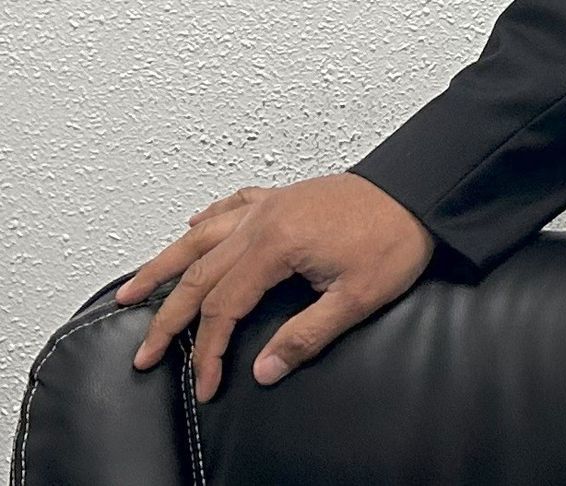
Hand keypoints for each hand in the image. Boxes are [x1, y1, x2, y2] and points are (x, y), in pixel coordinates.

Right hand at [116, 172, 434, 403]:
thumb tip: (263, 371)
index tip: (204, 384)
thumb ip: (306, 336)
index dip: (208, 351)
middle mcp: (264, 220)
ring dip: (166, 262)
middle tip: (144, 353)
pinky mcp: (287, 196)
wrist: (423, 190)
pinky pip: (234, 204)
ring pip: (203, 235)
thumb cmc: (395, 239)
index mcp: (276, 244)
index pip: (224, 307)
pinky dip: (208, 217)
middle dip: (168, 317)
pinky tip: (192, 224)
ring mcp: (272, 204)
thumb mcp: (356, 297)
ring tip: (133, 289)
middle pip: (200, 272)